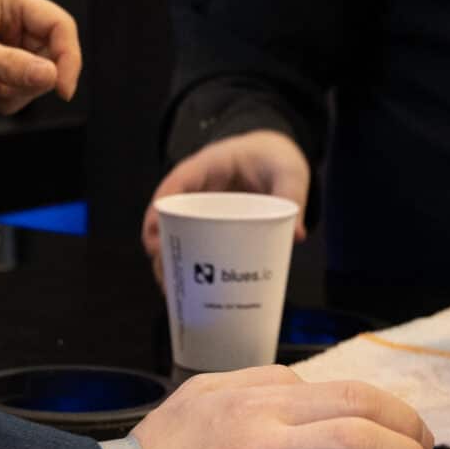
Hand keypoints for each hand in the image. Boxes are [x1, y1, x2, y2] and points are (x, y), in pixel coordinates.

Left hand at [0, 0, 82, 113]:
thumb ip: (9, 65)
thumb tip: (51, 77)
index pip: (58, 25)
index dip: (67, 57)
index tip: (62, 88)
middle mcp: (9, 20)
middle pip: (52, 55)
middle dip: (34, 79)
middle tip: (9, 90)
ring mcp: (1, 47)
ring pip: (37, 77)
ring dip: (18, 92)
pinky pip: (19, 91)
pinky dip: (6, 100)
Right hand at [142, 130, 310, 276]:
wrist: (275, 157)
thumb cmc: (274, 157)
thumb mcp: (288, 170)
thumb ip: (292, 194)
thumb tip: (296, 234)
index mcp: (208, 166)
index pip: (175, 184)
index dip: (159, 210)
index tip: (153, 238)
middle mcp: (197, 188)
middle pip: (166, 216)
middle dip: (161, 247)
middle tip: (164, 276)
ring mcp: (201, 208)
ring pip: (175, 234)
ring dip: (170, 261)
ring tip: (173, 291)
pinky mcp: (210, 225)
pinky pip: (193, 243)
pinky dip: (189, 264)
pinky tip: (190, 289)